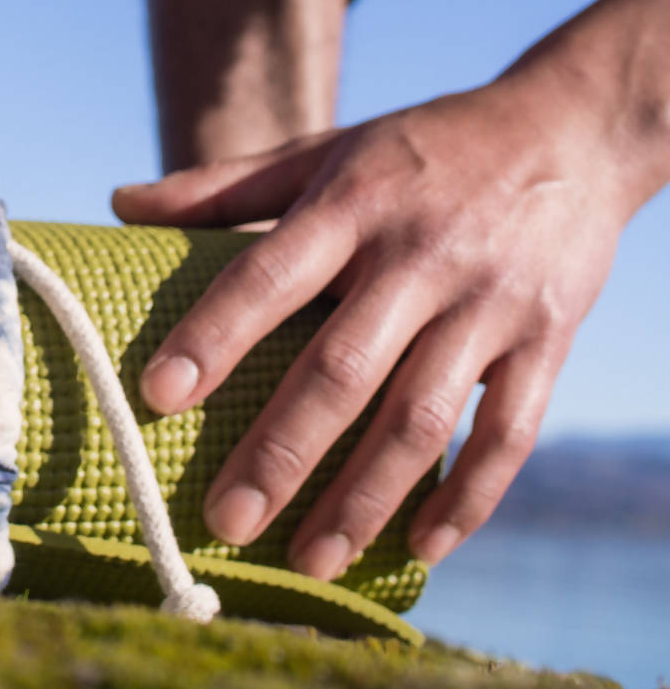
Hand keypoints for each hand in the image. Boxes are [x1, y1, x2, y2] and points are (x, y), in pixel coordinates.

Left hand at [112, 76, 632, 577]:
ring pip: (421, 418)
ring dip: (364, 497)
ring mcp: (489, 304)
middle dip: (281, 452)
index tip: (157, 395)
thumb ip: (222, 186)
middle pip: (342, 369)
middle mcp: (420, 257)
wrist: (570, 128)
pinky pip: (509, 432)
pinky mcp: (547, 340)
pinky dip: (469, 497)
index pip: (269, 276)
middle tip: (226, 522)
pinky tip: (421, 547)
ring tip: (310, 560)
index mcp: (352, 207)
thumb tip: (119, 203)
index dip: (214, 336)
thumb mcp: (323, 152)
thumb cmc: (421, 149)